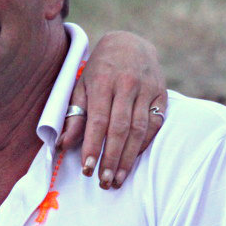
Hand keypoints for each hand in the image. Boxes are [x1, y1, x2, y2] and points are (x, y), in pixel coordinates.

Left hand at [57, 31, 166, 188]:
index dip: (93, 146)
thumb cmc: (100, 69)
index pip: (98, 120)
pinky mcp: (162, 94)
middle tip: (104, 181)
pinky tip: (134, 159)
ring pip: (140, 129)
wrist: (130, 43)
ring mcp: (148, 89)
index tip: (87, 168)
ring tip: (118, 178)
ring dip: (129, 157)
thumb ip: (74, 114)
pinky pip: (155, 124)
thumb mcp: (81, 86)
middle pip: (120, 128)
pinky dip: (144, 144)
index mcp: (103, 81)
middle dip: (112, 158)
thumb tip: (63, 144)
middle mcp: (128, 85)